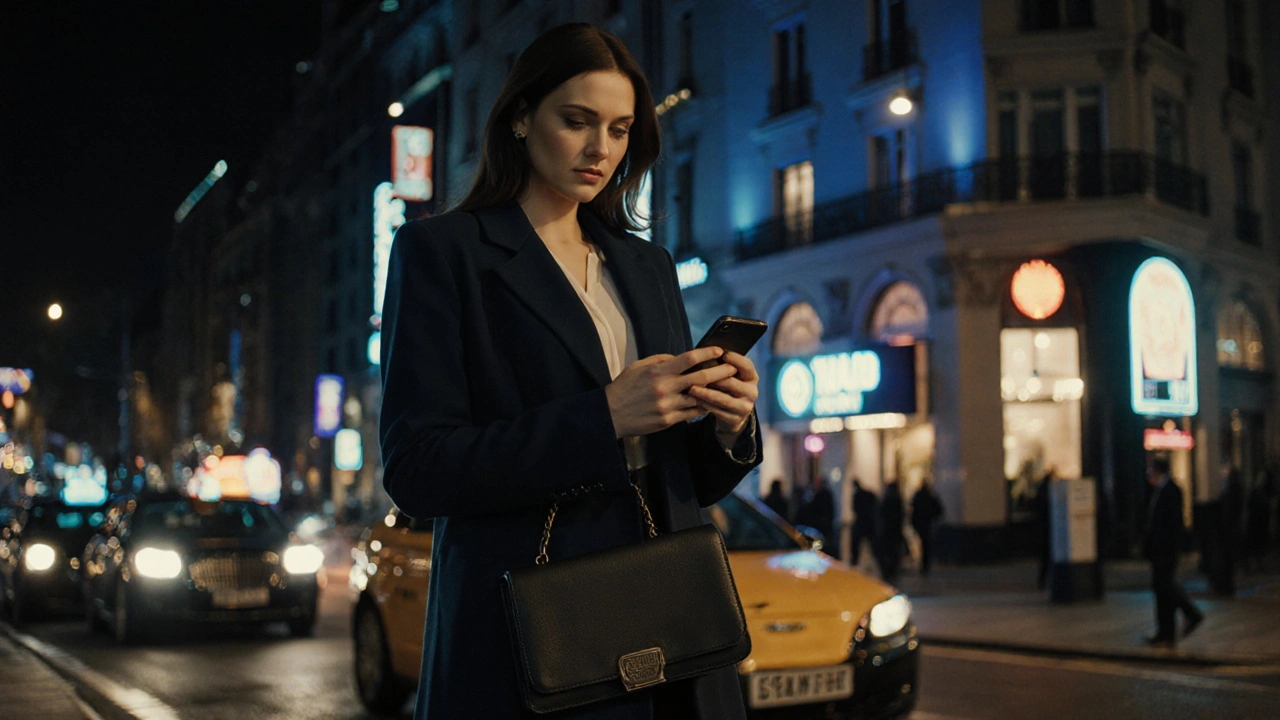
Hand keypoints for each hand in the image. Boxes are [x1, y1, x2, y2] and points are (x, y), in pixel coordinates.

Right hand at [605, 347, 738, 437]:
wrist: (611, 414)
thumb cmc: (624, 387)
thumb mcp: (639, 367)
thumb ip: (660, 360)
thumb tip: (679, 357)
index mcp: (658, 371)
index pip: (688, 359)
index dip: (707, 354)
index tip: (720, 350)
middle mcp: (665, 388)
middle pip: (700, 378)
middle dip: (720, 372)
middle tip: (733, 368)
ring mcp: (668, 405)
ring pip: (699, 397)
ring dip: (715, 392)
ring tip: (727, 386)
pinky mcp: (668, 420)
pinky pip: (692, 413)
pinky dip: (703, 407)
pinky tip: (712, 402)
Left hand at [686, 351, 758, 441]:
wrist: (733, 413)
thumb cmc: (727, 387)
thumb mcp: (731, 375)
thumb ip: (724, 365)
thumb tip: (708, 351)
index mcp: (752, 377)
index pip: (747, 365)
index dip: (735, 359)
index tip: (721, 353)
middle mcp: (752, 392)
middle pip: (732, 383)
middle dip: (713, 377)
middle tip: (697, 373)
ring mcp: (745, 407)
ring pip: (722, 399)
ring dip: (705, 393)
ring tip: (691, 388)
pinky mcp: (735, 419)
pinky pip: (717, 411)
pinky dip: (705, 405)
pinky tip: (694, 400)